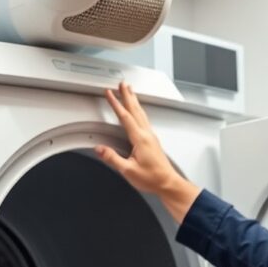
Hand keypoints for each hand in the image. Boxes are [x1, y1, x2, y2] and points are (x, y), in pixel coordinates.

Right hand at [96, 82, 201, 222]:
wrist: (167, 183)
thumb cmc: (152, 178)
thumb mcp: (128, 171)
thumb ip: (113, 158)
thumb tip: (100, 149)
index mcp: (140, 139)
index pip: (125, 117)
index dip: (116, 104)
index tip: (110, 94)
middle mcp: (147, 135)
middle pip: (135, 110)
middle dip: (127, 96)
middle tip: (122, 84)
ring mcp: (151, 136)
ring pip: (141, 113)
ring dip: (134, 101)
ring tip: (130, 91)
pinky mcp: (152, 140)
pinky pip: (144, 120)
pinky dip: (138, 111)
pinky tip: (137, 111)